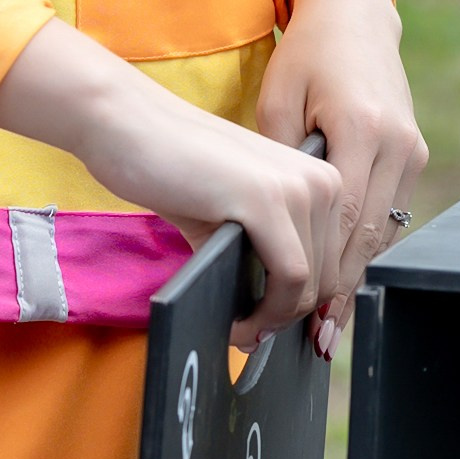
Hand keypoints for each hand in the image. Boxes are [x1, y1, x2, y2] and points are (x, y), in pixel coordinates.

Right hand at [0, 18, 343, 344]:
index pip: (334, 261)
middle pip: (327, 278)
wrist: (125, 124)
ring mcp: (300, 188)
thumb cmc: (172, 167)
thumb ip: (264, 256)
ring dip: (274, 320)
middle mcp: (323, 180)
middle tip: (249, 334)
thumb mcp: (234, 215)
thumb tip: (275, 317)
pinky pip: (289, 278)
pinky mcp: (267, 200)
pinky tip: (238, 322)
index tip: (274, 328)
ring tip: (240, 329)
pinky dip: (265, 313)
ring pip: (311, 285)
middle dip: (288, 317)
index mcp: (321, 178)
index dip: (308, 307)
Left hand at [256, 0, 427, 320]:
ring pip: (382, 233)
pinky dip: (363, 248)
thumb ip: (279, 165)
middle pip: (367, 237)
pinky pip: (389, 214)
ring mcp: (411, 149)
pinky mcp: (414, 153)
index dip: (320, 275)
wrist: (353, 17)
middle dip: (339, 292)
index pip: (342, 221)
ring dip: (354, 278)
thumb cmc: (306, 57)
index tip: (300, 315)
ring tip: (326, 324)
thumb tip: (268, 230)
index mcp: (360, 128)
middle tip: (314, 338)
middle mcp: (396, 143)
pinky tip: (342, 280)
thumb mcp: (276, 104)